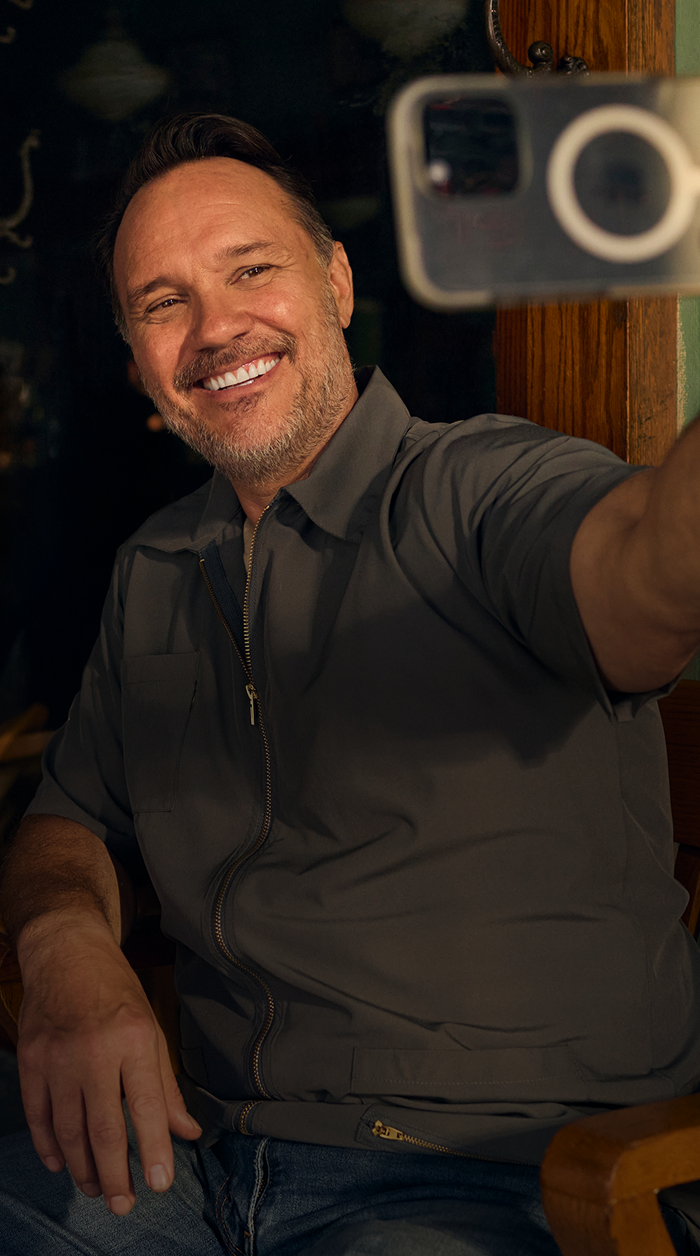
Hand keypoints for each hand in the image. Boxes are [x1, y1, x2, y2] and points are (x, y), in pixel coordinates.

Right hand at [15, 913, 200, 1214]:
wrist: (67, 953)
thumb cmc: (116, 992)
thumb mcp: (151, 1028)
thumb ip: (165, 1086)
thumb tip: (187, 1132)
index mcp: (133, 1039)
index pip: (146, 1106)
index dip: (153, 1149)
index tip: (159, 1184)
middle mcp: (94, 1051)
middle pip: (103, 1128)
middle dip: (115, 1174)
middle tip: (124, 1205)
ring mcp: (58, 1057)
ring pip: (69, 1130)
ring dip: (83, 1167)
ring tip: (98, 1188)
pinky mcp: (31, 1060)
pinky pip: (39, 1116)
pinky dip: (50, 1145)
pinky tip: (62, 1163)